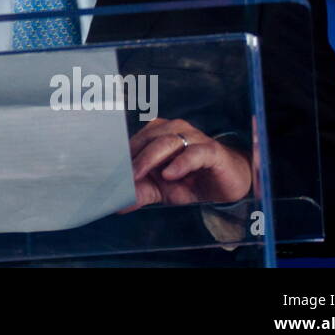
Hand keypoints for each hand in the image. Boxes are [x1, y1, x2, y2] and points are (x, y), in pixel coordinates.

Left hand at [117, 118, 251, 213]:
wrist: (226, 184)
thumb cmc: (190, 181)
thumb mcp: (161, 190)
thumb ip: (140, 192)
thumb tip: (116, 204)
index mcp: (157, 134)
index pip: (135, 142)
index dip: (122, 157)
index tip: (108, 172)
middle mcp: (173, 130)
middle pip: (148, 140)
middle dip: (133, 159)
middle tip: (121, 177)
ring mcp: (193, 137)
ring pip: (167, 142)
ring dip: (150, 159)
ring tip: (138, 175)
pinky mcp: (211, 150)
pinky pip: (194, 153)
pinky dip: (180, 163)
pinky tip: (170, 174)